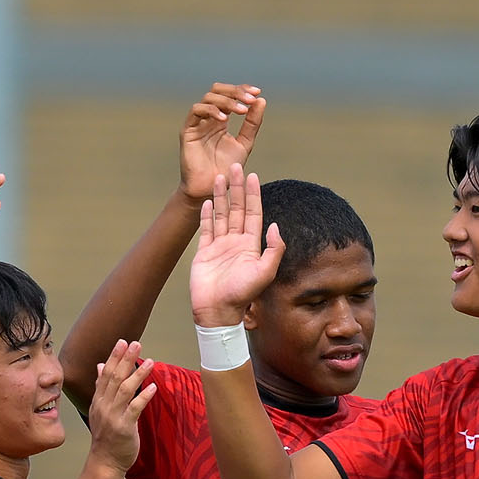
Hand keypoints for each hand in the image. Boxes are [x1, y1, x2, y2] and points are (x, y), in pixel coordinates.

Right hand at [89, 340, 156, 472]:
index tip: (122, 342)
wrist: (105, 462)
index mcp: (99, 400)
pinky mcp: (124, 427)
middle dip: (125, 359)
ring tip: (150, 361)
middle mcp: (104, 405)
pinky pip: (134, 409)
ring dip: (138, 374)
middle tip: (136, 343)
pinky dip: (144, 396)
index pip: (105, 373)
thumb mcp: (100, 409)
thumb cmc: (106, 436)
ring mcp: (113, 416)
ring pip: (125, 390)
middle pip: (115, 378)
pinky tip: (153, 386)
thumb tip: (100, 366)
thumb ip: (101, 387)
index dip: (114, 357)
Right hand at [177, 85, 264, 201]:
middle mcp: (208, 118)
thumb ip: (252, 123)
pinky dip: (210, 111)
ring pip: (208, 98)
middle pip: (217, 90)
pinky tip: (224, 120)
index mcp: (220, 119)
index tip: (257, 93)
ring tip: (241, 111)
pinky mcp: (187, 131)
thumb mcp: (244, 143)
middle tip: (250, 98)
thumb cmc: (226, 170)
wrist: (212, 189)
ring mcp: (197, 123)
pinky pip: (196, 112)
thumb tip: (261, 100)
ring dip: (226, 101)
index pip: (230, 94)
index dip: (242, 89)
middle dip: (235, 91)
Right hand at [190, 165, 282, 326]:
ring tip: (220, 177)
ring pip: (220, 215)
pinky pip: (205, 229)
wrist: (217, 311)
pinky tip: (207, 200)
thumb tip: (275, 225)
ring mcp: (219, 247)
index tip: (252, 176)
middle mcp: (236, 243)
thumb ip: (274, 249)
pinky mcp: (203, 253)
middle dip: (236, 188)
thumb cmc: (242, 294)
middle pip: (236, 209)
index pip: (253, 214)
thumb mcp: (265, 272)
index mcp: (251, 245)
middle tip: (235, 166)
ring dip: (220, 196)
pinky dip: (206, 215)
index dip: (253, 195)